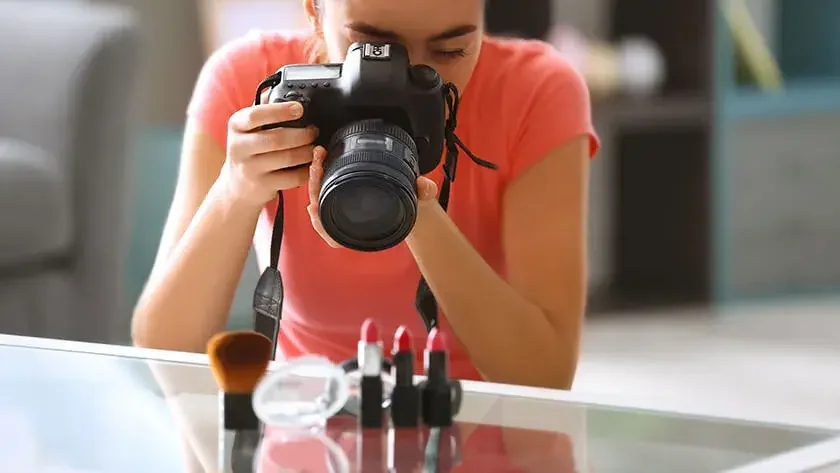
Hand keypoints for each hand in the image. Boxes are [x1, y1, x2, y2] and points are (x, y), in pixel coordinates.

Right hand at [219, 101, 318, 207]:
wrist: (236, 185)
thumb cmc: (248, 148)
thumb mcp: (248, 126)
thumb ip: (262, 107)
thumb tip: (279, 87)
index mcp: (236, 125)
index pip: (256, 115)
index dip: (280, 111)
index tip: (299, 108)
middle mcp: (239, 147)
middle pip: (277, 138)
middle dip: (302, 134)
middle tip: (315, 130)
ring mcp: (250, 169)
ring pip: (287, 158)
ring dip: (308, 152)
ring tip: (316, 147)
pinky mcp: (262, 186)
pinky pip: (291, 178)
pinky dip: (306, 170)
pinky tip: (312, 164)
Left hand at [306, 148, 438, 247]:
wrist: (414, 200)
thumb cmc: (412, 204)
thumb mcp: (420, 198)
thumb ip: (423, 192)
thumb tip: (425, 186)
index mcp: (363, 231)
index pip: (334, 236)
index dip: (320, 225)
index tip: (313, 208)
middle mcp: (350, 221)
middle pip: (322, 209)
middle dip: (315, 186)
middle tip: (318, 166)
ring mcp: (344, 207)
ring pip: (320, 196)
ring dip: (316, 176)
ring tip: (319, 157)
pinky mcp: (343, 192)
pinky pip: (325, 188)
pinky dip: (320, 175)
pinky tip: (319, 162)